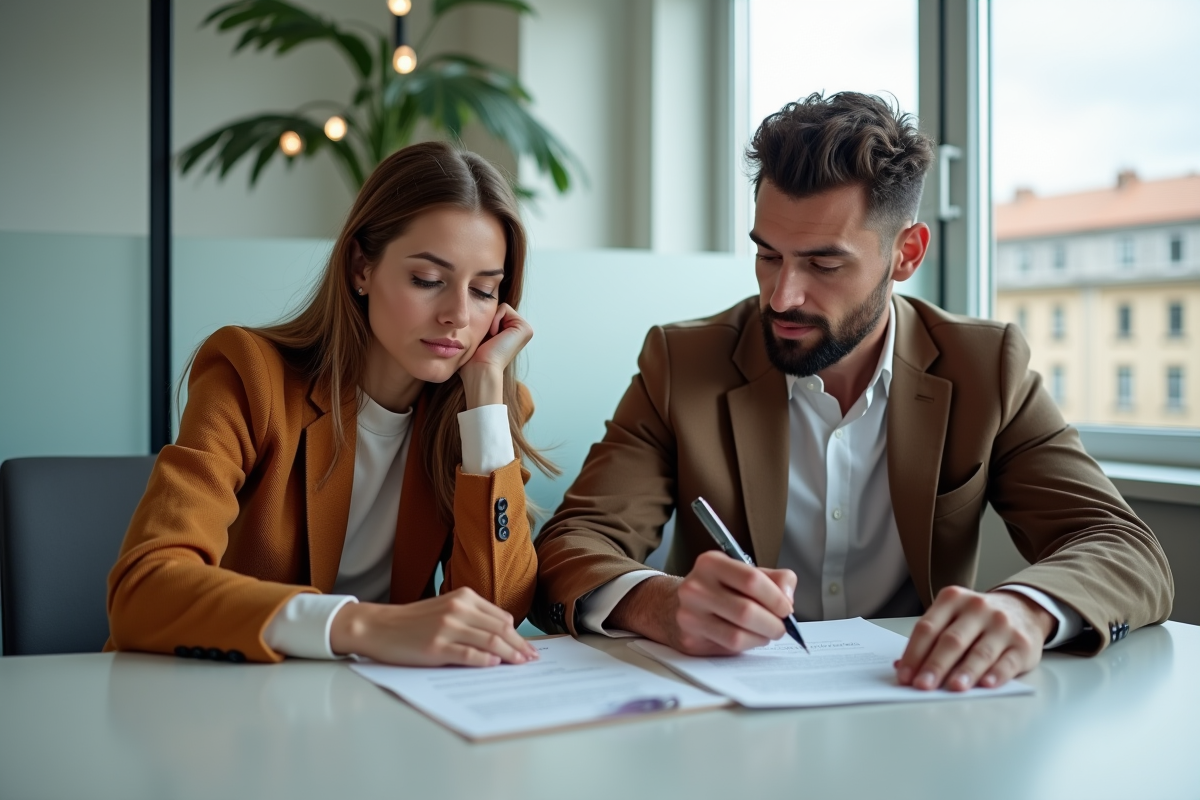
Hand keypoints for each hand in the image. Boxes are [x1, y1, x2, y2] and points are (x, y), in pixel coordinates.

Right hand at [328, 587, 539, 666]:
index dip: (518, 634)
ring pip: (489, 641)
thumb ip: (473, 616)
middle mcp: (458, 609)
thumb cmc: (414, 621)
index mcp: (463, 597)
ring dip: (509, 655)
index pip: (501, 617)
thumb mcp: (446, 608)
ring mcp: (447, 628)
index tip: (529, 647)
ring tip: (520, 664)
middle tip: (532, 659)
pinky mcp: (436, 647)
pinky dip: (485, 661)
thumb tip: (504, 633)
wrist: (379, 627)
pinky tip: (494, 666)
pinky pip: (468, 655)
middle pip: (500, 630)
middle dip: (519, 646)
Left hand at [458, 304, 532, 408]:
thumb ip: (481, 324)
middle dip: (487, 321)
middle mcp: (519, 332)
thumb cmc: (474, 360)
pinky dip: (494, 319)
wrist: (481, 369)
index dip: (482, 322)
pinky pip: (504, 308)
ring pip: (499, 307)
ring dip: (490, 321)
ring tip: (490, 339)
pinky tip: (494, 335)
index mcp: (511, 335)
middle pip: (496, 309)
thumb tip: (472, 309)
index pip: (492, 314)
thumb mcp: (477, 338)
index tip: (482, 340)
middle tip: (486, 339)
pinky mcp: (525, 327)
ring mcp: (524, 330)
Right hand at [608, 551, 797, 655]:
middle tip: (781, 626)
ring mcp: (689, 615)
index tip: (787, 608)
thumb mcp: (741, 572)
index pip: (751, 580)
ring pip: (738, 634)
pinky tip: (749, 637)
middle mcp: (695, 587)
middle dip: (773, 623)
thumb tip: (788, 598)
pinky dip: (748, 645)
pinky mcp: (690, 638)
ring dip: (762, 637)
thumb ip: (773, 579)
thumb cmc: (716, 588)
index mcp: (710, 563)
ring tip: (767, 633)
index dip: (776, 597)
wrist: (671, 605)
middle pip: (746, 611)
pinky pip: (729, 647)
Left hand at [895, 586, 1054, 690]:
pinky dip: (995, 674)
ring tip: (952, 687)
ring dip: (964, 672)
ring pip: (979, 652)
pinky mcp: (1022, 644)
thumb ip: (930, 638)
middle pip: (952, 640)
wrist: (1023, 610)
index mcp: (952, 599)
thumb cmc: (978, 619)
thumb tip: (902, 667)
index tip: (905, 675)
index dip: (914, 653)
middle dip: (935, 665)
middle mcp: (977, 608)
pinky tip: (985, 684)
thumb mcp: (952, 617)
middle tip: (923, 685)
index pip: (928, 628)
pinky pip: (1007, 662)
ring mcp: (1002, 625)